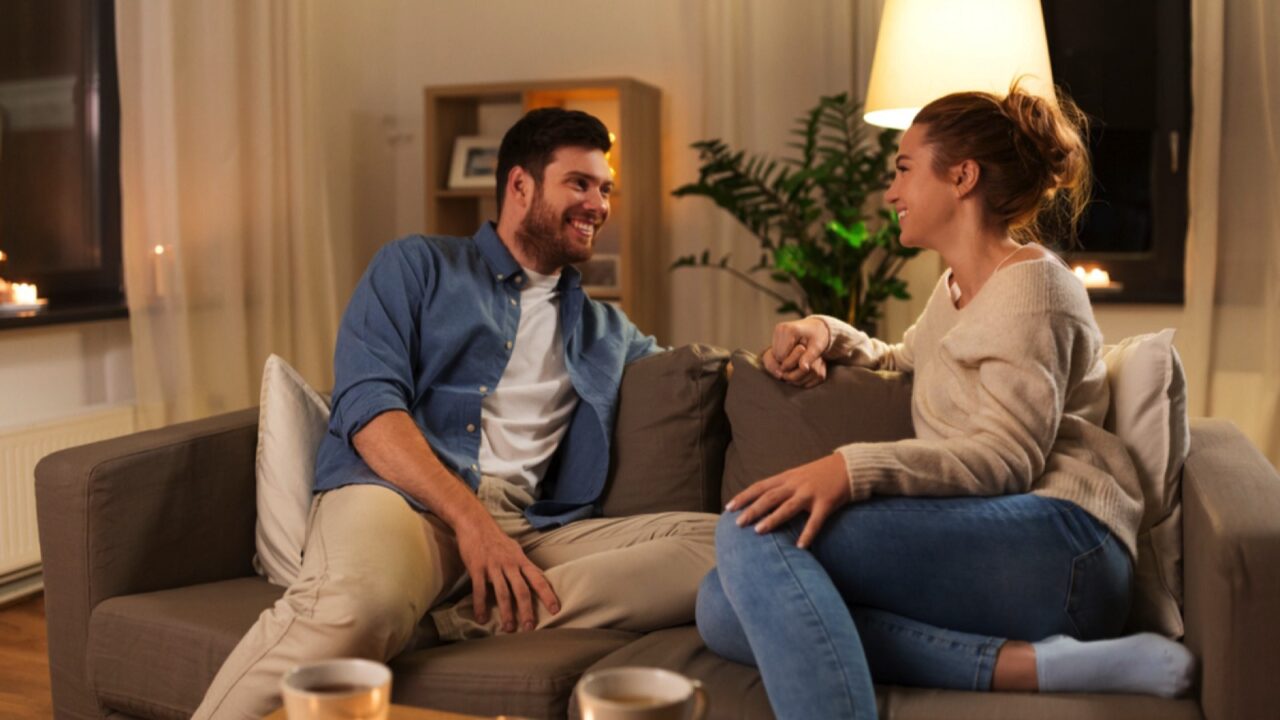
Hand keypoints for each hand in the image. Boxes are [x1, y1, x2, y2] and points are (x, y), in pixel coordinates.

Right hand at [455, 516, 559, 631]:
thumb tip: (538, 578)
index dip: (548, 595)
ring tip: (509, 628)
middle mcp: (510, 564)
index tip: (555, 610)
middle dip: (527, 610)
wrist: (476, 523)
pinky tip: (481, 618)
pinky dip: (480, 605)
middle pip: (522, 590)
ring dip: (506, 612)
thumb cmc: (497, 539)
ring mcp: (493, 566)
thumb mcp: (515, 550)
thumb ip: (525, 565)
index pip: (539, 580)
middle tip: (530, 628)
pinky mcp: (477, 568)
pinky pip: (479, 589)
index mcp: (521, 561)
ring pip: (502, 593)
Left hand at [725, 453, 850, 548]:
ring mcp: (810, 493)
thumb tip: (764, 501)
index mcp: (787, 477)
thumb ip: (783, 486)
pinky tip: (800, 547)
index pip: (760, 486)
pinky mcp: (826, 502)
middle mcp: (796, 484)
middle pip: (769, 497)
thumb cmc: (822, 473)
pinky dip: (807, 534)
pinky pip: (815, 521)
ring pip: (787, 507)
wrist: (850, 466)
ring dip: (772, 519)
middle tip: (738, 523)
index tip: (728, 507)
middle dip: (752, 510)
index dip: (744, 496)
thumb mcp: (799, 475)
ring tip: (758, 531)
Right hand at [763, 317, 829, 387]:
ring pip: (774, 354)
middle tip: (801, 359)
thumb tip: (803, 368)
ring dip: (783, 359)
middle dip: (786, 361)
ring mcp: (777, 329)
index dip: (791, 363)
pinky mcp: (776, 332)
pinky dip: (782, 355)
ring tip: (797, 355)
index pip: (782, 356)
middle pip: (776, 355)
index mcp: (790, 330)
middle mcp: (780, 328)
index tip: (803, 361)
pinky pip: (774, 350)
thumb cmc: (819, 337)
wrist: (816, 326)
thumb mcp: (818, 347)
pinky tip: (792, 352)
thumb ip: (810, 357)